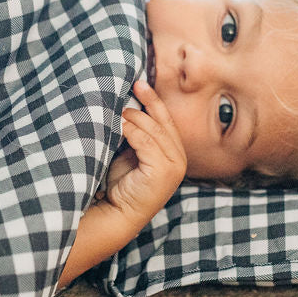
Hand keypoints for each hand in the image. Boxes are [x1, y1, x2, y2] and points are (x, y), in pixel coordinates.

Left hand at [100, 81, 185, 228]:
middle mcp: (178, 159)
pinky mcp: (163, 171)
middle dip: (147, 102)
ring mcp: (173, 166)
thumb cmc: (122, 184)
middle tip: (132, 86)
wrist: (118, 212)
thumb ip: (136, 135)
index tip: (140, 84)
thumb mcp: (132, 154)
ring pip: (153, 130)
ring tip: (119, 110)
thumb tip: (127, 108)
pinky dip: (131, 131)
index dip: (154, 101)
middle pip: (163, 122)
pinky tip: (120, 126)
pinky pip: (146, 142)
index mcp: (174, 153)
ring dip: (134, 118)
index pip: (167, 121)